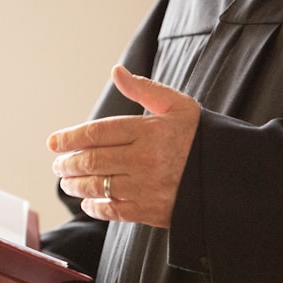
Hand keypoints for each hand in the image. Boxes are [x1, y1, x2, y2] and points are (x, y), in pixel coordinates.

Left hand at [47, 65, 200, 227]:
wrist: (230, 176)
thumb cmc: (200, 137)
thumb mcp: (178, 106)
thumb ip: (144, 89)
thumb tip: (117, 71)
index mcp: (148, 131)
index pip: (97, 133)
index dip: (69, 138)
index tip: (53, 143)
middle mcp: (144, 159)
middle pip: (92, 161)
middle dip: (68, 164)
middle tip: (57, 165)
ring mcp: (147, 187)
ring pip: (98, 186)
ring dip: (75, 186)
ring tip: (66, 182)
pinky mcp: (152, 211)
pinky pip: (114, 211)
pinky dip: (95, 207)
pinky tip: (87, 202)